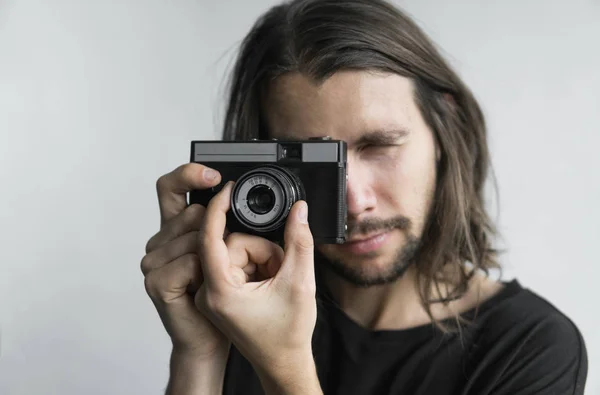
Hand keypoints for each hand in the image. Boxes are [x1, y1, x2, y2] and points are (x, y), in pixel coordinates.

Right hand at [141, 164, 252, 358]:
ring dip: (215, 258)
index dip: (189, 174)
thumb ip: (226, 224)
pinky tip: (203, 288)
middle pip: (192, 213)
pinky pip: (191, 263)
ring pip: (195, 238)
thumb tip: (236, 191)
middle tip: (225, 260)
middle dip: (218, 232)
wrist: (212, 338)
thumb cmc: (223, 298)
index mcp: (177, 228)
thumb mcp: (229, 252)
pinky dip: (205, 275)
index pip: (172, 187)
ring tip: (214, 279)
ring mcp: (154, 261)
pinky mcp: (157, 281)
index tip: (215, 177)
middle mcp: (161, 241)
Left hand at [194, 181, 317, 375]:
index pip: (209, 239)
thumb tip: (299, 210)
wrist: (284, 362)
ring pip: (237, 251)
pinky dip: (258, 266)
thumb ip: (299, 241)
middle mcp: (210, 293)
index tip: (228, 190)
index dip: (218, 209)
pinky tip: (269, 283)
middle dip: (263, 250)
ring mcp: (214, 293)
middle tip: (280, 271)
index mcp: (221, 293)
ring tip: (276, 281)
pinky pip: (237, 262)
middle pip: (232, 244)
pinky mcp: (221, 292)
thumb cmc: (287, 335)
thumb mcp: (300, 283)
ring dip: (262, 259)